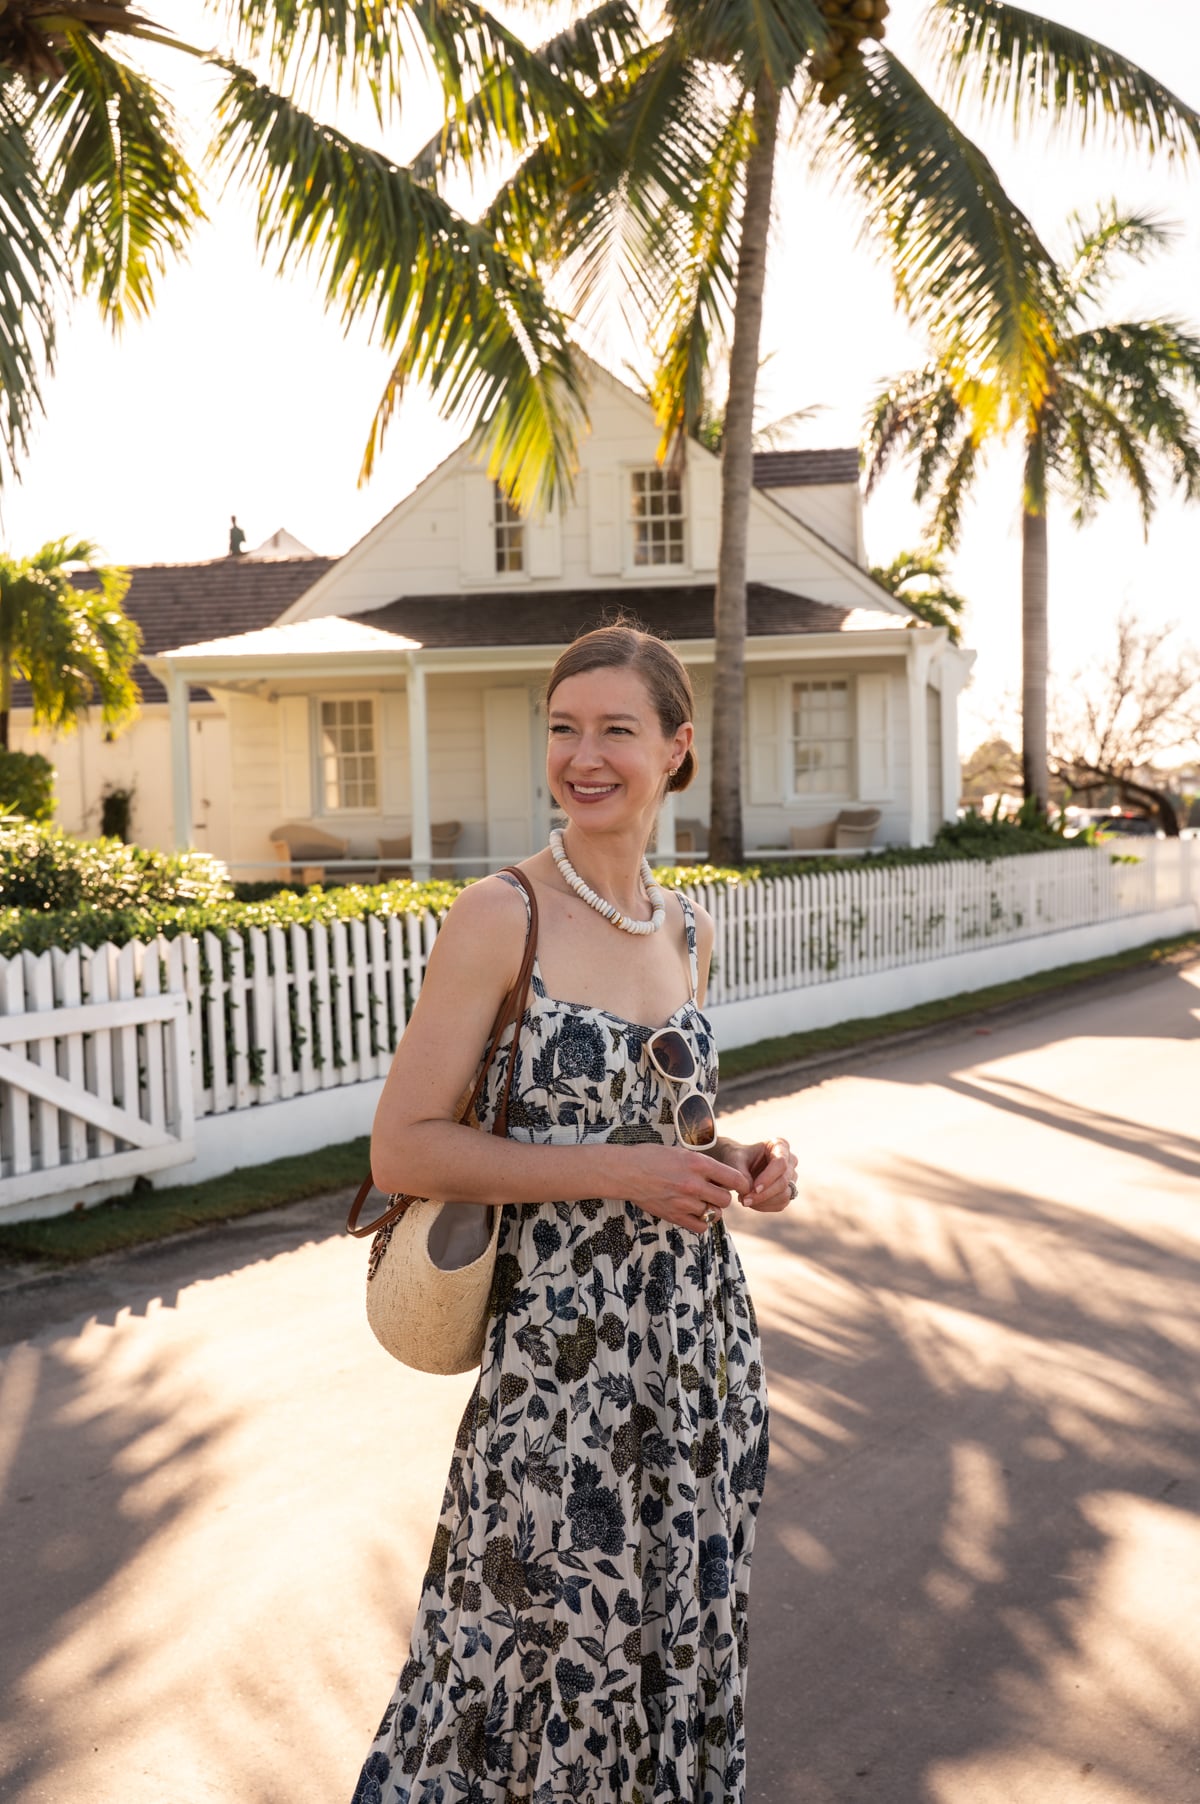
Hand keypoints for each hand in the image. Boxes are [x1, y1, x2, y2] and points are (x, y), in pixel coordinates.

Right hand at [611, 1143, 749, 1235]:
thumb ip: (703, 1164)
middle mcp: (694, 1184)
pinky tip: (694, 1213)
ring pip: (714, 1214)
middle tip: (715, 1192)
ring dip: (711, 1209)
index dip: (741, 1183)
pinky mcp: (675, 1216)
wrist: (627, 1172)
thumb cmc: (652, 1157)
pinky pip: (700, 1227)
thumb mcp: (681, 1152)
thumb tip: (722, 1175)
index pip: (735, 1178)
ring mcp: (684, 1202)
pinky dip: (702, 1222)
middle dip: (723, 1196)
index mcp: (698, 1164)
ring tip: (701, 1202)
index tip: (739, 1185)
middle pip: (726, 1199)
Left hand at [724, 1137, 797, 1213]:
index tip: (754, 1188)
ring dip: (764, 1202)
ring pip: (785, 1195)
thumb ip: (741, 1174)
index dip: (768, 1178)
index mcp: (779, 1145)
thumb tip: (751, 1190)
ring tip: (745, 1199)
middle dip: (764, 1194)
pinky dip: (765, 1206)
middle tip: (744, 1200)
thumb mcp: (734, 1160)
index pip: (781, 1163)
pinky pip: (781, 1204)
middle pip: (783, 1181)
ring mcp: (791, 1177)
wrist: (737, 1164)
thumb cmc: (736, 1157)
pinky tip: (752, 1202)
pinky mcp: (787, 1191)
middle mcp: (790, 1160)